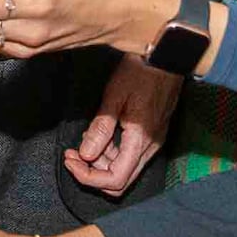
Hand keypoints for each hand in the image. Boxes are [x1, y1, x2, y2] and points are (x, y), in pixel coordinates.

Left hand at [69, 54, 180, 192]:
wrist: (165, 55)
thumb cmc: (140, 71)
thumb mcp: (114, 97)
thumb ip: (100, 129)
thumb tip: (85, 155)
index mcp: (141, 140)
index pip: (115, 179)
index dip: (88, 177)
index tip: (70, 161)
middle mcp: (151, 147)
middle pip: (121, 181)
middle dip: (92, 173)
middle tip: (72, 156)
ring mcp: (154, 141)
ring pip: (125, 169)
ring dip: (101, 162)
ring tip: (83, 141)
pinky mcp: (153, 134)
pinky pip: (131, 155)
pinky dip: (112, 153)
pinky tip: (99, 136)